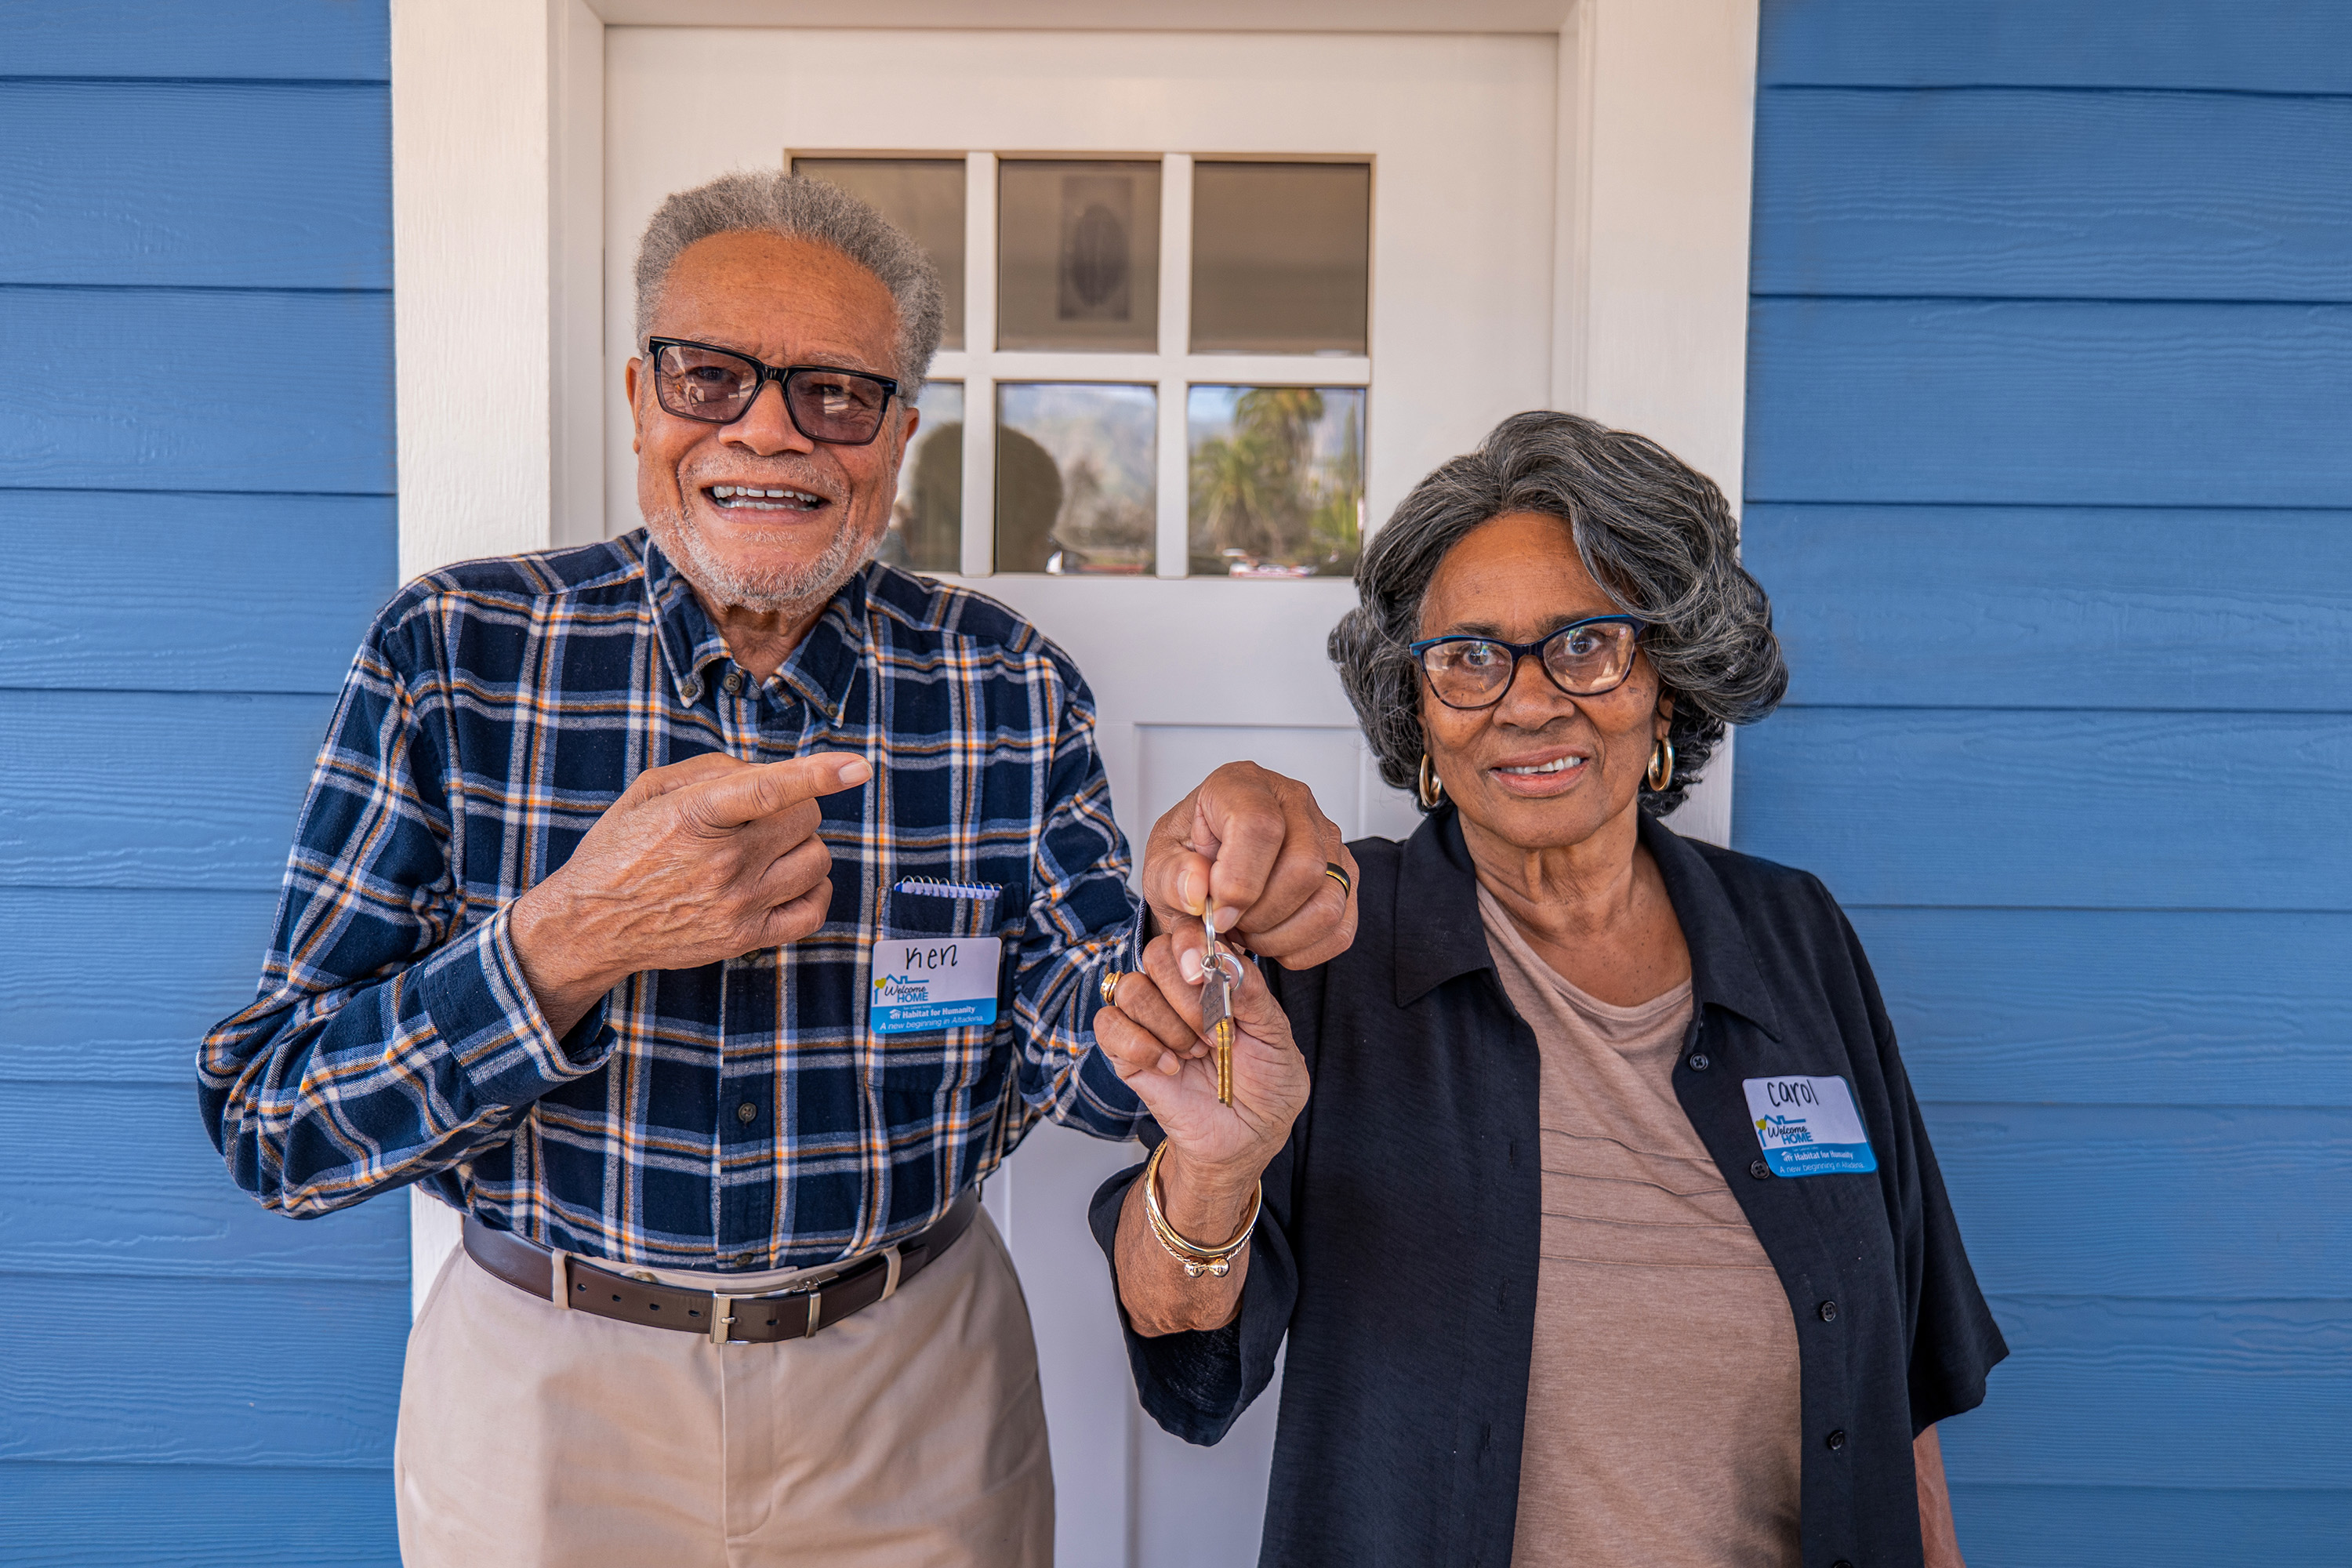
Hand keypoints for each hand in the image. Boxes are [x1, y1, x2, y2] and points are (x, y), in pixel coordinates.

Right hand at [510, 750, 871, 1031]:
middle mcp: (723, 861)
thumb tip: (768, 770)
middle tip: (762, 816)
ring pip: (817, 860)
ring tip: (768, 849)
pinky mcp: (746, 938)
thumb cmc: (621, 848)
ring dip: (803, 846)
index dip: (819, 774)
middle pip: (805, 819)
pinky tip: (791, 880)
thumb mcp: (651, 790)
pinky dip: (815, 889)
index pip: (769, 790)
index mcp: (696, 815)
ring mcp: (738, 903)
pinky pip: (814, 911)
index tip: (857, 766)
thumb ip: (712, 770)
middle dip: (795, 807)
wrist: (590, 924)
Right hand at [1094, 936, 1306, 1197]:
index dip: (1193, 946)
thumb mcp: (1277, 1037)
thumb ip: (1253, 994)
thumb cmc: (1267, 1084)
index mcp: (1215, 974)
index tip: (1209, 976)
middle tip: (1213, 1032)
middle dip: (1186, 995)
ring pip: (1130, 988)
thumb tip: (1223, 960)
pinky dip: (1141, 1045)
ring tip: (1196, 1053)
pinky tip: (1171, 1067)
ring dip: (1169, 1025)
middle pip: (1155, 953)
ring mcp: (1149, 1020)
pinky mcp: (1126, 1052)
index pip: (1189, 931)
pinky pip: (1108, 1025)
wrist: (1248, 1138)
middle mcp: (1177, 990)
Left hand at [1140, 761, 1357, 972]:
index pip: (1260, 826)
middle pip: (1303, 867)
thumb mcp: (1159, 865)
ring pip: (1327, 902)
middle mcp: (1294, 804)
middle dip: (1261, 915)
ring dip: (1281, 936)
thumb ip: (1171, 879)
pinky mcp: (1344, 876)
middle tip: (1231, 923)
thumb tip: (1196, 895)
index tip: (1218, 911)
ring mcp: (1327, 839)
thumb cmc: (1190, 856)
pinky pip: (1340, 927)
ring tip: (1250, 930)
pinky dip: (1302, 949)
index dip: (1239, 881)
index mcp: (1243, 785)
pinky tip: (1273, 937)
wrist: (1210, 868)